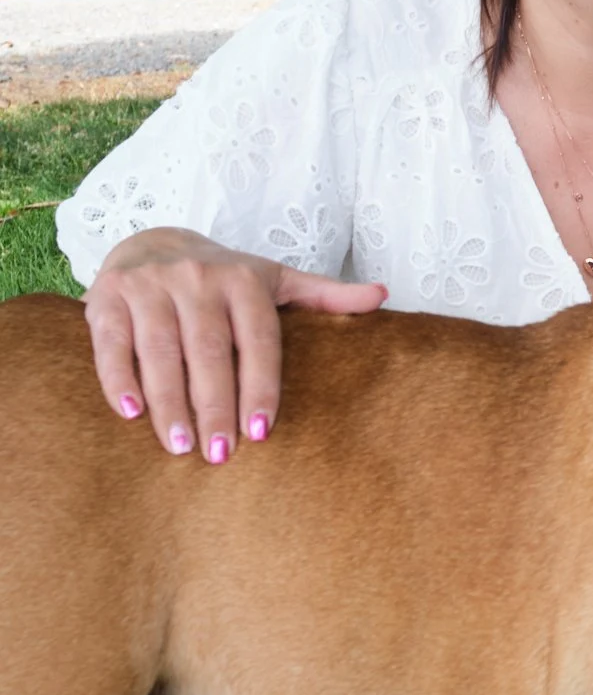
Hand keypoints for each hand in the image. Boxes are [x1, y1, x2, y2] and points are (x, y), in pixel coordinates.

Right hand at [84, 226, 385, 462]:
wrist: (154, 240)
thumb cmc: (223, 276)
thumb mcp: (275, 279)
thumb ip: (324, 294)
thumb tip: (382, 296)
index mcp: (243, 280)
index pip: (257, 339)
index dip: (260, 386)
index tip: (262, 432)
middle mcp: (197, 278)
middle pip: (208, 350)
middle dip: (214, 405)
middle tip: (218, 454)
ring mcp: (150, 286)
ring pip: (160, 350)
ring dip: (169, 402)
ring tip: (179, 446)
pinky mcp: (108, 296)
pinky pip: (112, 343)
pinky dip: (118, 378)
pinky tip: (130, 413)